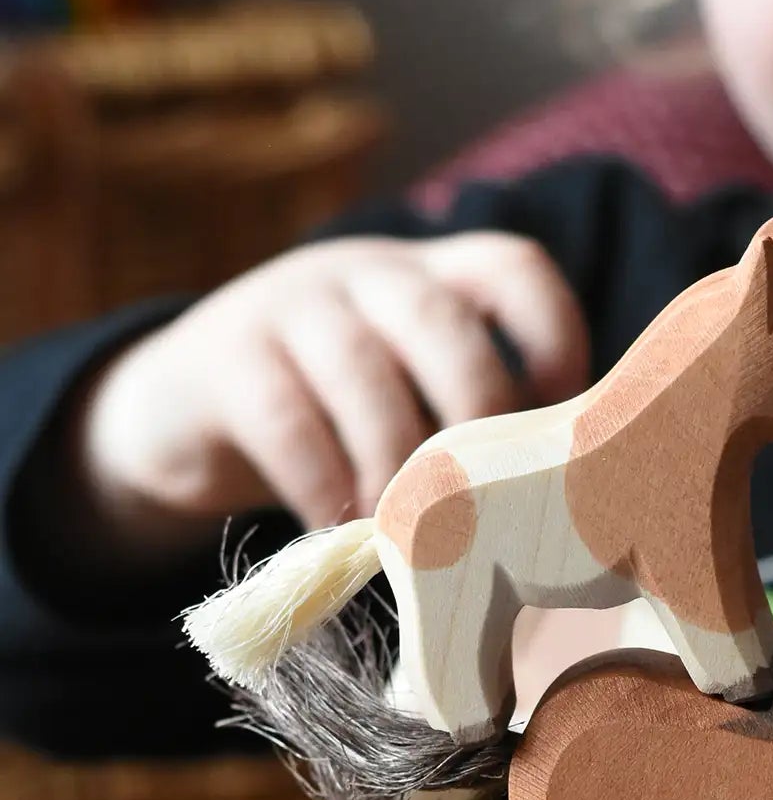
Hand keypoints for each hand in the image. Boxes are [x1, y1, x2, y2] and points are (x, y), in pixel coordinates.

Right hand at [73, 231, 588, 558]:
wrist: (185, 413)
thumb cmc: (336, 425)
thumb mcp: (412, 404)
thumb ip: (476, 426)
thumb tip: (561, 507)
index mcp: (434, 282)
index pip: (513, 269)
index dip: (554, 339)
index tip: (558, 421)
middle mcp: (368, 276)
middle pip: (438, 321)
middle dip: (469, 417)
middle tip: (476, 499)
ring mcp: (291, 306)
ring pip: (360, 368)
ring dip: (392, 462)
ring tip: (404, 530)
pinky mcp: (224, 358)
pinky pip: (285, 418)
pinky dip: (322, 484)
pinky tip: (337, 525)